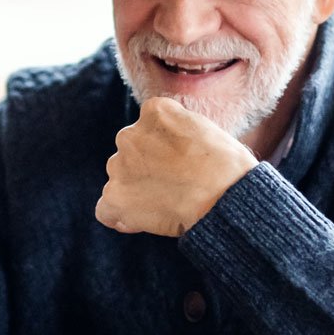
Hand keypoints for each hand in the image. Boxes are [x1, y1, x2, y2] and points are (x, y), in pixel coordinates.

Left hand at [96, 97, 257, 236]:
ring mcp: (118, 166)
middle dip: (146, 171)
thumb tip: (166, 148)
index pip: (147, 129)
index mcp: (154, 111)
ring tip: (166, 206)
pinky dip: (120, 218)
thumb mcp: (203, 129)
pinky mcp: (114, 197)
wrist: (226, 196)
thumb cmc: (227, 167)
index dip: (161, 152)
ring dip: (135, 193)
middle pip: (130, 155)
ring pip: (118, 181)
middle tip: (173, 188)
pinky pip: (106, 210)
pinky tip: (141, 223)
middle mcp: (129, 134)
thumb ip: (176, 130)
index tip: (177, 166)